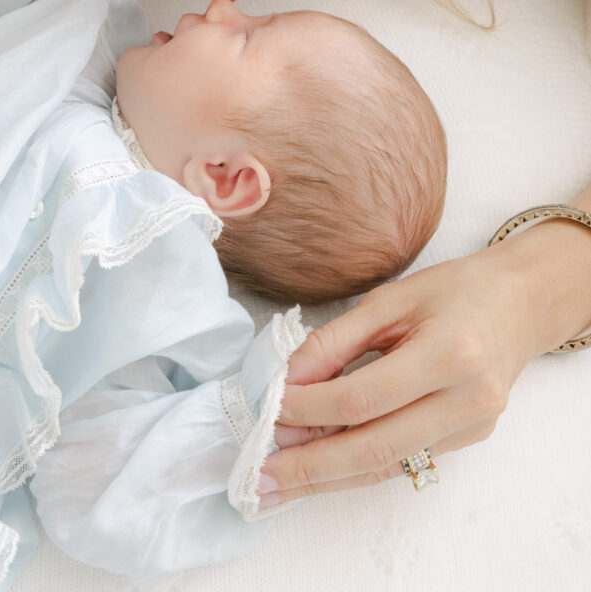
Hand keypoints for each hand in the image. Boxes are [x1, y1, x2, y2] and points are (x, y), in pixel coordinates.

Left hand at [257, 224, 590, 506]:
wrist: (518, 305)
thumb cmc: (452, 291)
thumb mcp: (389, 300)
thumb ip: (336, 341)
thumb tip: (287, 380)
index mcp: (450, 352)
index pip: (364, 397)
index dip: (310, 407)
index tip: (268, 408)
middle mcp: (468, 399)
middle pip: (375, 447)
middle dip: (311, 466)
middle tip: (259, 477)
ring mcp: (472, 426)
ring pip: (387, 465)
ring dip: (327, 477)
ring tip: (277, 485)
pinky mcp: (468, 440)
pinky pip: (403, 460)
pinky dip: (356, 466)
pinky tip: (318, 468)